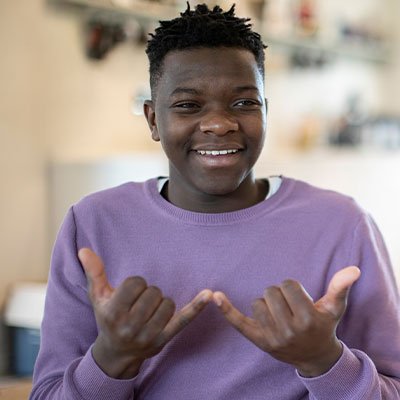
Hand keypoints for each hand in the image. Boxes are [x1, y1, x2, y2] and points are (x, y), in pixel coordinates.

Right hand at [78, 248, 211, 378]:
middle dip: (148, 293)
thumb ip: (94, 272)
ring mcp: (149, 335)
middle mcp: (131, 327)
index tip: (130, 294)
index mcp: (114, 313)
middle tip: (139, 304)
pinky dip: (197, 306)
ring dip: (161, 302)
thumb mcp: (97, 297)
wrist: (116, 353)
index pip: (136, 283)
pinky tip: (209, 294)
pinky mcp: (165, 339)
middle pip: (153, 292)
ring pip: (168, 303)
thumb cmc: (106, 319)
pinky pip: (184, 319)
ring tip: (149, 310)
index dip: (135, 284)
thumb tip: (84, 250)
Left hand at [213, 266, 360, 376]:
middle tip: (288, 308)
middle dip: (279, 294)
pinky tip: (215, 296)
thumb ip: (340, 287)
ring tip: (278, 314)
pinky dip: (226, 309)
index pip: (288, 284)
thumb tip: (354, 269)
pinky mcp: (258, 340)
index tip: (298, 298)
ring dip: (266, 303)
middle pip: (270, 291)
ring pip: (257, 302)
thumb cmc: (323, 326)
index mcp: (308, 318)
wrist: (314, 357)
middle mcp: (289, 330)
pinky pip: (238, 322)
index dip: (292, 287)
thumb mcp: (334, 308)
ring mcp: (272, 337)